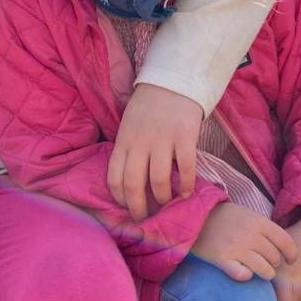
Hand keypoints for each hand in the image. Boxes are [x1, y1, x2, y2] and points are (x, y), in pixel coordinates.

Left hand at [109, 84, 203, 220]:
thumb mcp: (128, 125)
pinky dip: (186, 185)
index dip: (119, 199)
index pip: (114, 178)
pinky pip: (185, 168)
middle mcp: (140, 142)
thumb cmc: (149, 107)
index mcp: (123, 141)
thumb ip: (127, 150)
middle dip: (138, 208)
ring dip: (162, 198)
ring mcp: (163, 139)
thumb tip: (128, 184)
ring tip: (166, 203)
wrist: (173, 81)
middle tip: (145, 219)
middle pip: (134, 184)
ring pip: (158, 180)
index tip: (127, 209)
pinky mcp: (185, 136)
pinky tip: (186, 191)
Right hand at [192, 202, 297, 281]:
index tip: (290, 260)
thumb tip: (281, 244)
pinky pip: (242, 275)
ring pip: (264, 270)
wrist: (196, 216)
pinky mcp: (222, 259)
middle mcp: (251, 235)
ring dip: (265, 274)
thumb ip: (264, 228)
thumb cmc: (225, 216)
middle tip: (269, 264)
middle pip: (275, 258)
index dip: (291, 254)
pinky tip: (243, 273)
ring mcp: (236, 248)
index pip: (286, 241)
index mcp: (259, 222)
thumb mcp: (248, 214)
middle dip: (275, 264)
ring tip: (260, 272)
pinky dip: (246, 276)